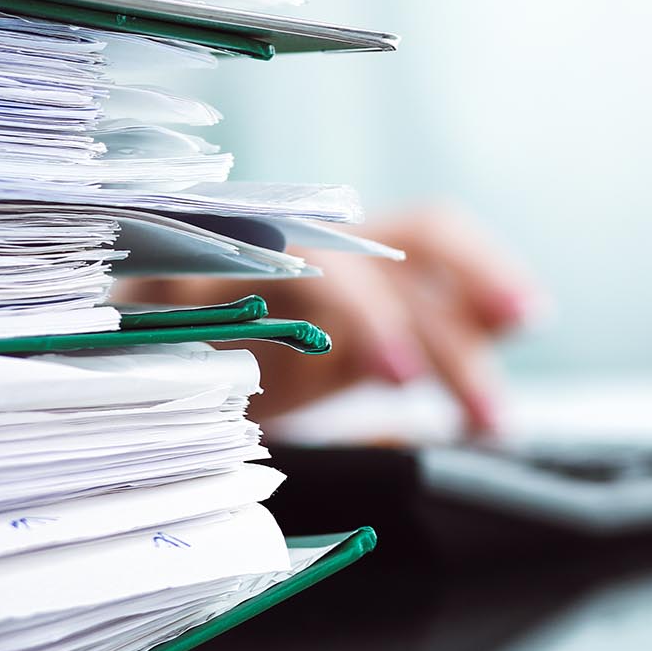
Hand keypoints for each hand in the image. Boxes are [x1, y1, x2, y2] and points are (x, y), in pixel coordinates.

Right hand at [124, 205, 539, 433]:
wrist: (121, 373)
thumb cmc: (247, 368)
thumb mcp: (346, 363)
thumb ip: (419, 353)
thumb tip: (502, 365)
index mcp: (346, 249)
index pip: (429, 231)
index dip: (483, 266)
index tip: (530, 317)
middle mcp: (292, 242)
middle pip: (389, 268)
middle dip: (450, 343)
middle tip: (493, 419)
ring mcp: (226, 266)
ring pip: (314, 269)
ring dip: (369, 322)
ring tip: (401, 377)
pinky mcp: (160, 299)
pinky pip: (222, 305)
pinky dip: (260, 337)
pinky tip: (280, 380)